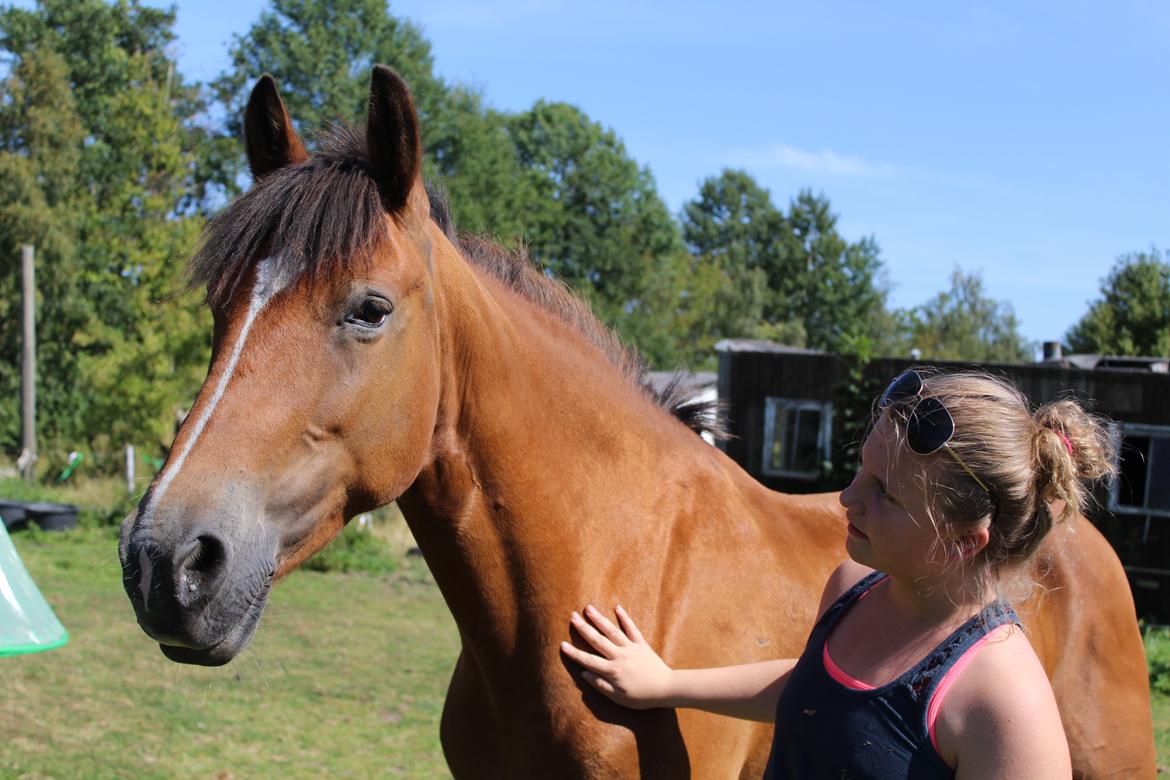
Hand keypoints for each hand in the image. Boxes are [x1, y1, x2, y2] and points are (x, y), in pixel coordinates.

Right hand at [560, 604, 674, 708]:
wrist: (666, 689)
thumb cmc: (641, 696)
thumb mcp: (619, 697)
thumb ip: (600, 685)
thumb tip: (584, 674)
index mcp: (612, 671)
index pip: (589, 660)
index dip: (574, 653)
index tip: (562, 644)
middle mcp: (619, 656)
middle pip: (598, 640)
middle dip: (584, 628)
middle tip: (572, 617)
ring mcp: (631, 648)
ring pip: (612, 631)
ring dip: (599, 619)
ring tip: (588, 608)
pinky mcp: (641, 644)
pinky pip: (632, 629)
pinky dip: (625, 618)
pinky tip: (617, 607)